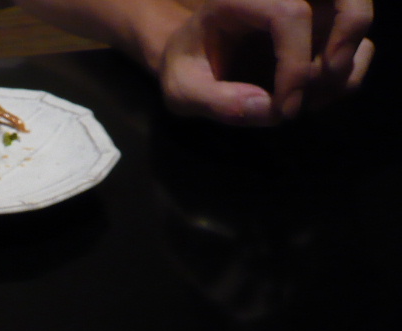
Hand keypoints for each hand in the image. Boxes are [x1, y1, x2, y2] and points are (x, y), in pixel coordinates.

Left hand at [157, 0, 373, 125]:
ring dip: (347, 64)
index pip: (288, 14)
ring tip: (311, 101)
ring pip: (356, 17)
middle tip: (327, 81)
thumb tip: (268, 110)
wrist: (192, 60)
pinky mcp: (322, 28)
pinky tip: (316, 99)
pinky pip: (358, 42)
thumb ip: (216, 101)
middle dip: (347, 38)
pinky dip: (349, 73)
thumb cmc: (186, 68)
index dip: (294, 63)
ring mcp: (307, 7)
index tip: (284, 109)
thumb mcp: (182, 90)